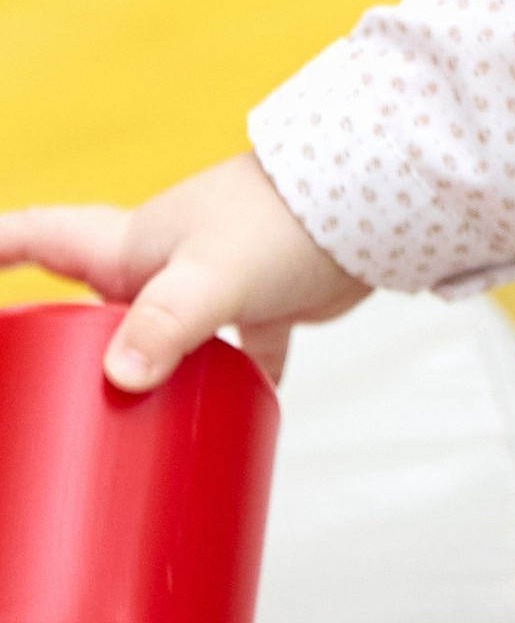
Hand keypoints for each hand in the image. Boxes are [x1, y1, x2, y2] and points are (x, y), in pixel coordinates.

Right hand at [0, 153, 366, 391]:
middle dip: (64, 331)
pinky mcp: (260, 303)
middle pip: (91, 296)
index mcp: (129, 244)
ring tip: (123, 419)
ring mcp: (209, 283)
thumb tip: (120, 377)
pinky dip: (229, 381)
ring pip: (160, 332)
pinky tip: (229, 418)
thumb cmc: (283, 219)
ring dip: (145, 367)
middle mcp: (160, 261)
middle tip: (36, 375)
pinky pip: (232, 352)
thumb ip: (166, 325)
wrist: (370, 203)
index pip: (39, 238)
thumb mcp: (210, 277)